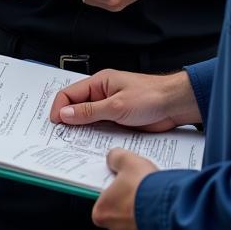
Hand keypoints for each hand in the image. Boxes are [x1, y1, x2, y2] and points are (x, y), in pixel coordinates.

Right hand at [50, 68, 200, 130]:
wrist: (175, 105)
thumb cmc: (151, 96)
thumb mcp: (117, 105)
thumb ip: (90, 111)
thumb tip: (66, 114)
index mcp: (99, 83)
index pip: (69, 94)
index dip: (59, 109)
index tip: (55, 125)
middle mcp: (102, 94)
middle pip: (76, 108)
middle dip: (68, 122)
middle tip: (62, 138)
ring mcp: (110, 108)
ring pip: (87, 121)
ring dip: (82, 132)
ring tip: (75, 144)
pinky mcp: (118, 121)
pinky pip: (100, 129)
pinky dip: (95, 137)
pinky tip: (93, 146)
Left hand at [92, 148, 158, 229]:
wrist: (171, 210)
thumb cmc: (146, 189)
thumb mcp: (129, 162)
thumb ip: (116, 158)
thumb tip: (112, 158)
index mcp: (102, 213)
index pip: (103, 204)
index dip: (116, 195)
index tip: (126, 188)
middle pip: (119, 219)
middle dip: (131, 209)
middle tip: (143, 195)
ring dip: (144, 221)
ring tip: (156, 205)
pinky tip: (164, 218)